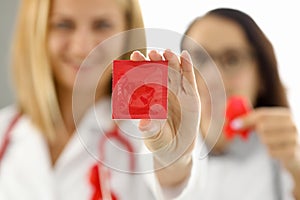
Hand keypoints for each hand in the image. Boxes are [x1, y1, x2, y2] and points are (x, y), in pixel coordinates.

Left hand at [130, 49, 200, 185]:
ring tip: (167, 53)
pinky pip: (189, 78)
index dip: (138, 66)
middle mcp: (162, 91)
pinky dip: (187, 66)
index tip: (135, 56)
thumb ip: (151, 128)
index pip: (142, 78)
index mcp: (148, 97)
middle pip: (157, 71)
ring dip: (170, 60)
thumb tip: (143, 124)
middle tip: (150, 53)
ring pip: (173, 71)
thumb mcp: (154, 136)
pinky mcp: (191, 94)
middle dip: (153, 61)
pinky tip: (184, 55)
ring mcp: (177, 91)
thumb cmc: (160, 142)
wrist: (178, 149)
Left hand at [231, 107, 298, 164]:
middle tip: (249, 133)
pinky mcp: (293, 152)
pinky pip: (271, 152)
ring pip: (265, 139)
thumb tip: (234, 123)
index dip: (246, 119)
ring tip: (272, 143)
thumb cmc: (279, 138)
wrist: (298, 155)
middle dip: (254, 130)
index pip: (262, 114)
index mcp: (285, 115)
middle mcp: (292, 125)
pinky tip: (278, 151)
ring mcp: (294, 139)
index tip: (234, 124)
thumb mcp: (270, 126)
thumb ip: (254, 121)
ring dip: (264, 142)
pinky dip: (271, 152)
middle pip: (262, 126)